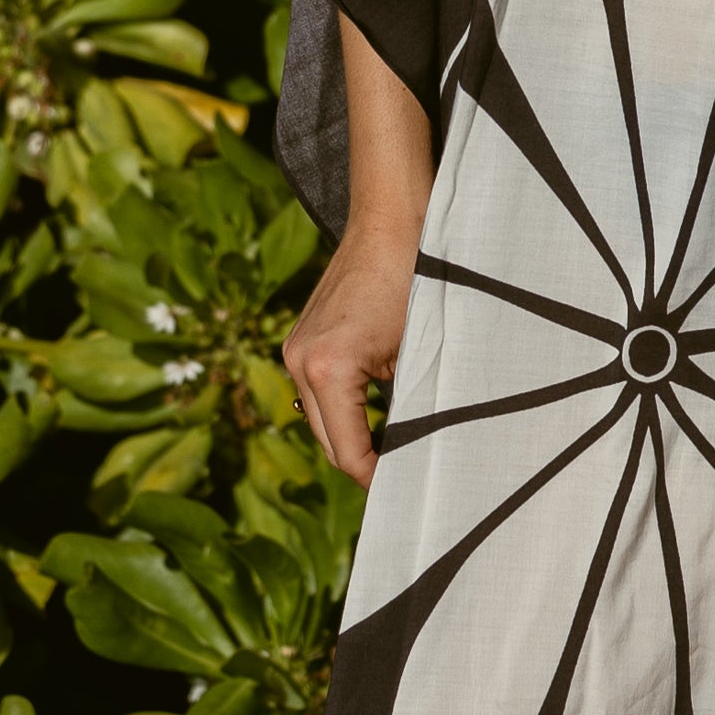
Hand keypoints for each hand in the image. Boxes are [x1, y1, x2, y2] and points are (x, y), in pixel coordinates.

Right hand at [284, 220, 418, 483]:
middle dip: (363, 464)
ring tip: (394, 455)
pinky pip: (319, 392)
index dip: (377, 478)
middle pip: (328, 442)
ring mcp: (295, 350)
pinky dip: (344, 410)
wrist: (392, 221)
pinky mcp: (301, 340)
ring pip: (320, 419)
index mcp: (327, 368)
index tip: (404, 493)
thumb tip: (412, 452)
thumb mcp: (419, 351)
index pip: (348, 451)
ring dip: (353, 438)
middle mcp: (299, 361)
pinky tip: (377, 417)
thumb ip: (409, 406)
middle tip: (403, 482)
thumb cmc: (416, 280)